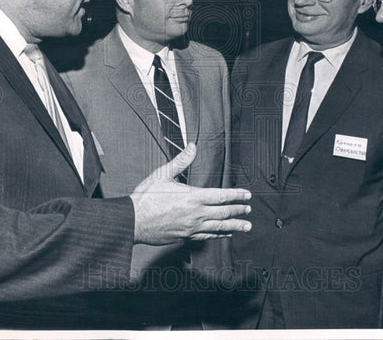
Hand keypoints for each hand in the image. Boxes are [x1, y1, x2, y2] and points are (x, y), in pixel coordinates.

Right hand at [130, 143, 251, 244]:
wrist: (133, 221)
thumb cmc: (146, 197)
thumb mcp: (163, 174)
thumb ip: (181, 161)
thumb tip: (193, 146)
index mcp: (192, 197)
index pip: (221, 195)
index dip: (237, 195)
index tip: (247, 194)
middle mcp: (195, 214)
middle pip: (224, 212)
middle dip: (239, 210)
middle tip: (249, 209)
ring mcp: (192, 227)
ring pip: (219, 227)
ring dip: (235, 226)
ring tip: (246, 226)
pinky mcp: (186, 236)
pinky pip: (207, 236)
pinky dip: (219, 235)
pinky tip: (225, 234)